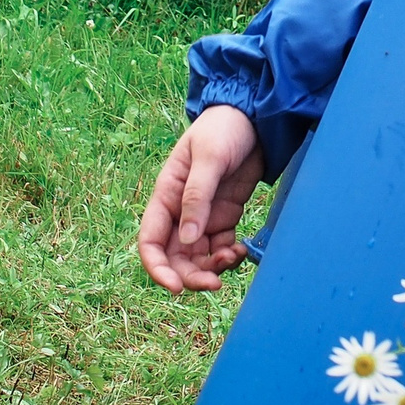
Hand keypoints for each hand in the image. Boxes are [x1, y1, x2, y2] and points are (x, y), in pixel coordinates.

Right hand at [137, 105, 264, 293]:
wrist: (253, 117)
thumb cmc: (224, 129)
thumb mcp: (209, 158)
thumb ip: (197, 196)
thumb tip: (188, 239)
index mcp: (166, 195)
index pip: (150, 241)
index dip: (157, 268)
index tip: (175, 287)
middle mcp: (179, 211)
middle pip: (175, 257)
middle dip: (190, 276)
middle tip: (215, 283)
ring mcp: (202, 216)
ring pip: (197, 258)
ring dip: (212, 267)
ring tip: (232, 258)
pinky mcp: (224, 217)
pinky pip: (220, 248)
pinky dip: (228, 256)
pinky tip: (241, 251)